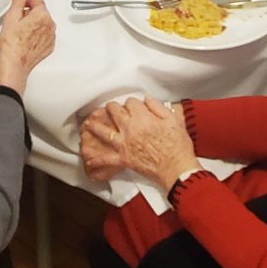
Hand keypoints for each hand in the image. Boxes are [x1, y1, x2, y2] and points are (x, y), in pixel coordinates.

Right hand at [0, 0, 55, 94]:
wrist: (14, 64)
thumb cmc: (12, 43)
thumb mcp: (12, 16)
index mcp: (42, 15)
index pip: (37, 0)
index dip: (25, 2)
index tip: (18, 7)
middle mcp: (50, 25)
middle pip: (41, 11)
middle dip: (29, 13)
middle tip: (17, 22)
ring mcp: (51, 37)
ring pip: (43, 23)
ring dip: (34, 24)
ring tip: (20, 32)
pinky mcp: (49, 46)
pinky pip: (44, 35)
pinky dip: (37, 35)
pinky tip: (25, 40)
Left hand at [83, 98, 198, 191]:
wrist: (176, 167)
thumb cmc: (178, 145)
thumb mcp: (174, 120)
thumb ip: (159, 107)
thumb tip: (148, 100)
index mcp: (142, 117)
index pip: (131, 102)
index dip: (133, 104)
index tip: (136, 107)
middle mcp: (130, 128)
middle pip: (115, 112)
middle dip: (113, 108)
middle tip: (112, 109)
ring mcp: (124, 144)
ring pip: (105, 132)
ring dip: (96, 126)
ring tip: (89, 123)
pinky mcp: (124, 159)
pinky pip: (106, 159)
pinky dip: (97, 160)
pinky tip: (89, 160)